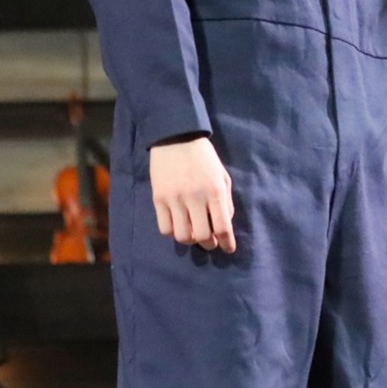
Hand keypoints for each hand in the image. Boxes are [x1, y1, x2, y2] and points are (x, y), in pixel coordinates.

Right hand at [149, 137, 235, 252]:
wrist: (176, 138)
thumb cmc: (204, 158)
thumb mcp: (222, 176)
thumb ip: (225, 201)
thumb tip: (224, 225)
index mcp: (215, 190)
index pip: (223, 226)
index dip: (227, 242)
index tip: (228, 249)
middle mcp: (195, 197)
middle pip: (202, 236)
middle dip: (209, 243)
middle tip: (210, 241)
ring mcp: (174, 199)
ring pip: (182, 236)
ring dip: (190, 240)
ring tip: (194, 234)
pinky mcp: (158, 199)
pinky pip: (164, 228)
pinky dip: (173, 232)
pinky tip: (179, 225)